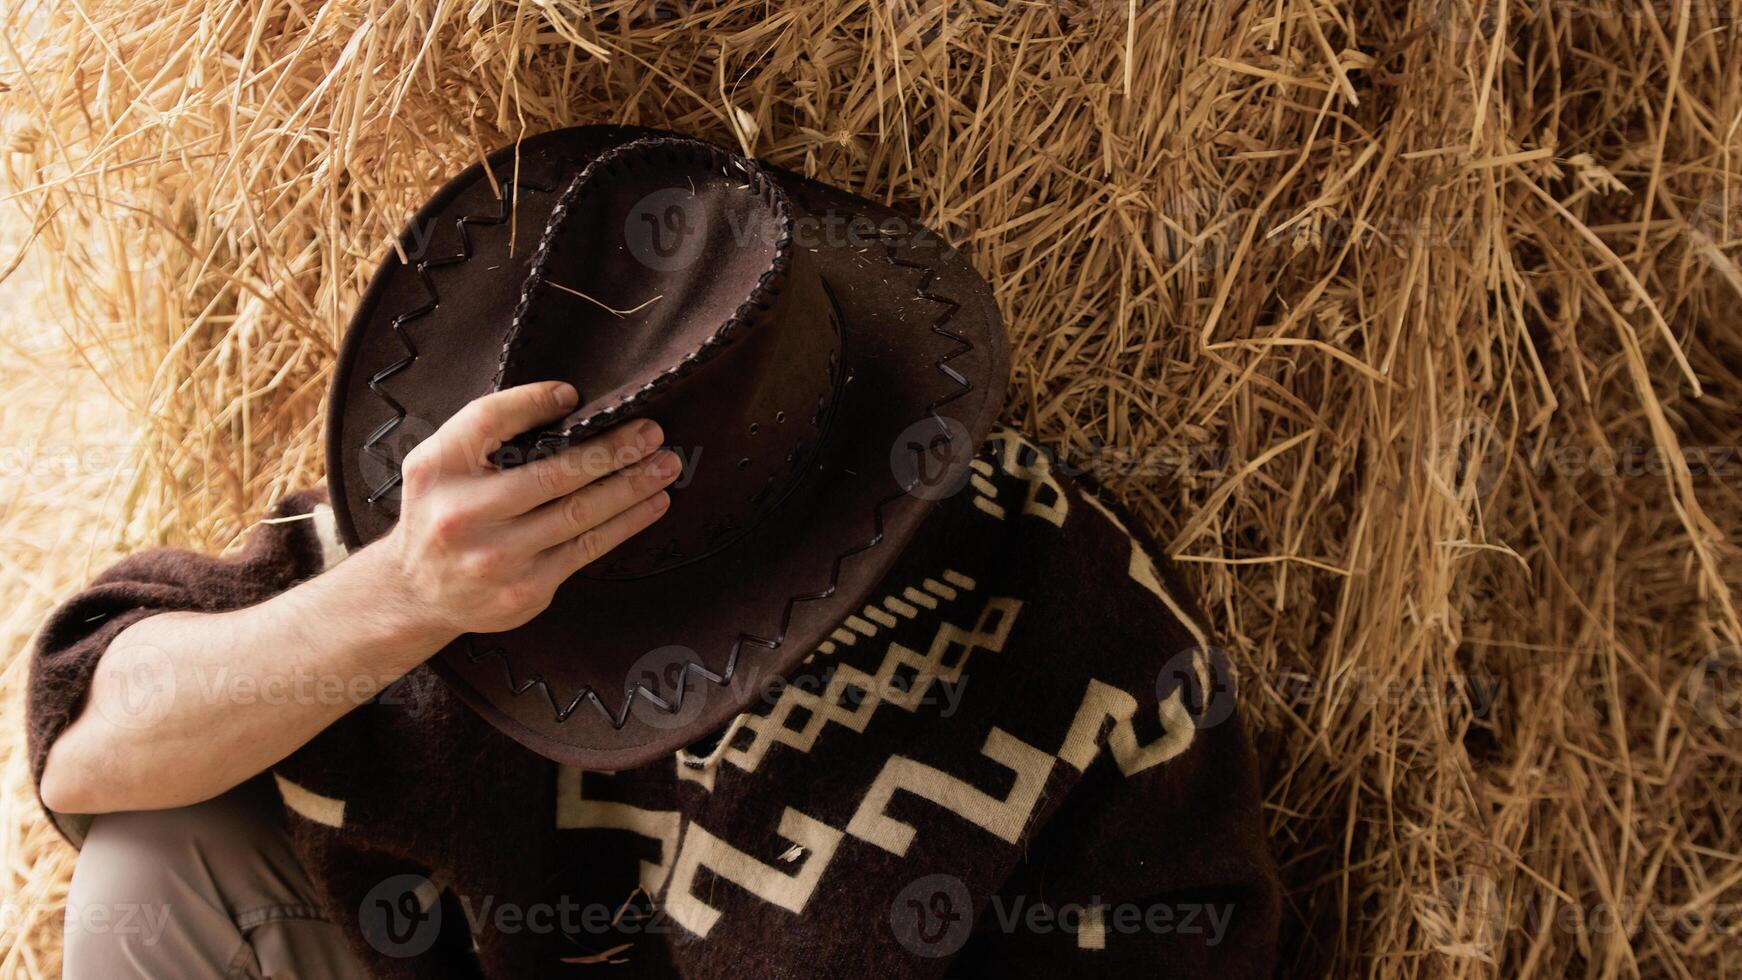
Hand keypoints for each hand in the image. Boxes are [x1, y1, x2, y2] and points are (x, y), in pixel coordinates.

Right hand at [372, 381, 676, 636]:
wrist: (415, 593)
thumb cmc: (441, 511)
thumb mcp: (440, 461)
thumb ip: (488, 426)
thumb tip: (565, 399)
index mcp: (438, 470)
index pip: (490, 421)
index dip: (533, 402)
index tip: (576, 395)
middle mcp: (463, 515)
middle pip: (552, 472)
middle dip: (612, 450)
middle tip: (652, 432)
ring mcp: (497, 557)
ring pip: (579, 513)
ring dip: (631, 486)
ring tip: (666, 465)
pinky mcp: (526, 589)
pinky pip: (587, 548)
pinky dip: (625, 523)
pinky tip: (652, 503)